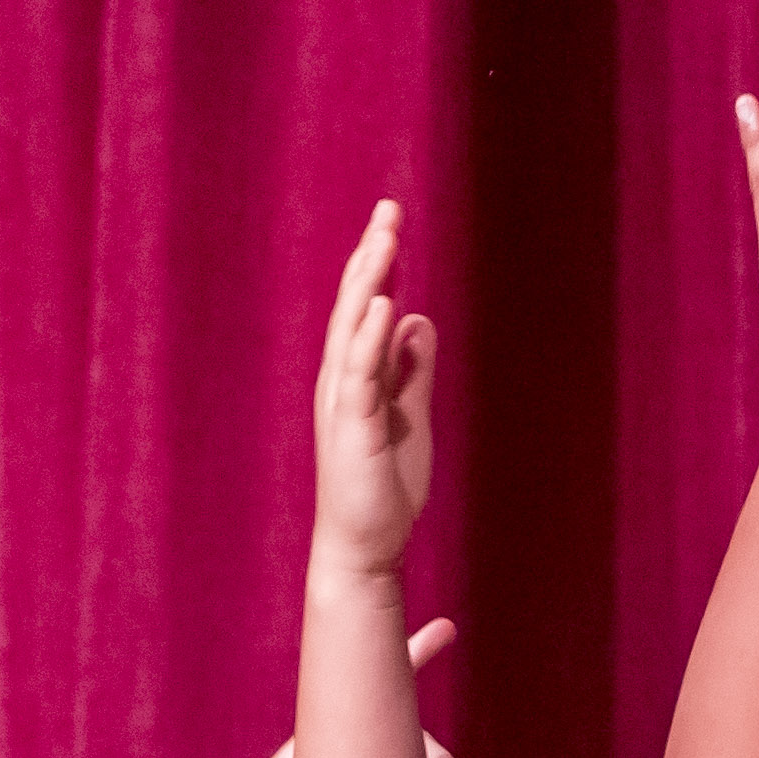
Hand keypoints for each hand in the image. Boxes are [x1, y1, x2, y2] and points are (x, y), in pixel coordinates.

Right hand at [308, 200, 434, 579]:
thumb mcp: (409, 417)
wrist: (364, 547)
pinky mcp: (353, 430)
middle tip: (389, 210)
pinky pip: (360, 375)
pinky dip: (369, 337)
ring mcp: (343, 404)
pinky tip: (384, 304)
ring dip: (370, 283)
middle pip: (354, 307)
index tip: (392, 222)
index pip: (364, 309)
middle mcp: (341, 383)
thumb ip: (411, 371)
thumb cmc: (383, 487)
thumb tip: (417, 323)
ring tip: (385, 240)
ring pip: (352, 331)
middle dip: (371, 257)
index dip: (378, 265)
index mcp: (354, 378)